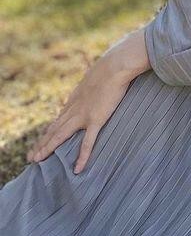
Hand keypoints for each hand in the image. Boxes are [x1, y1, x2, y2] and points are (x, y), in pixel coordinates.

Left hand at [26, 49, 133, 173]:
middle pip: (54, 129)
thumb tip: (95, 82)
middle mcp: (74, 108)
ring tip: (37, 161)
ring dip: (48, 148)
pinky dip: (82, 156)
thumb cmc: (111, 67)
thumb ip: (92, 83)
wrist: (116, 66)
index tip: (43, 140)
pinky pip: (87, 142)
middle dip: (42, 143)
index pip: (59, 118)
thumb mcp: (96, 75)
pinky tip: (78, 169)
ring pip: (61, 135)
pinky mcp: (96, 119)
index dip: (49, 131)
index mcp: (75, 98)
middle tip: (31, 157)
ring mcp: (83, 115)